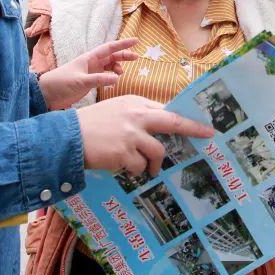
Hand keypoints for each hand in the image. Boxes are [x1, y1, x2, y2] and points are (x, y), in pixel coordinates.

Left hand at [38, 38, 138, 109]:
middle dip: (123, 56)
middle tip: (136, 58)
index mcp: (89, 58)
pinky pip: (104, 77)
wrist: (47, 94)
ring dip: (117, 68)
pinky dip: (111, 78)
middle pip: (111, 56)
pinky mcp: (88, 82)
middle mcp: (91, 63)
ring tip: (121, 73)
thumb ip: (99, 79)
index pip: (109, 48)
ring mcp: (90, 73)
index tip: (136, 41)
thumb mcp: (81, 81)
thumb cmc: (60, 83)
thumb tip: (117, 77)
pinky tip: (113, 81)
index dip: (123, 44)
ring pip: (109, 67)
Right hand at [77, 96, 213, 175]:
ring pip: (157, 151)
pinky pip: (139, 167)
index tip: (201, 124)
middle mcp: (136, 116)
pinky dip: (134, 170)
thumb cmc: (92, 125)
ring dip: (153, 164)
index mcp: (135, 103)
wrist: (67, 137)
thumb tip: (161, 129)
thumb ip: (138, 117)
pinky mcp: (124, 153)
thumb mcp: (116, 111)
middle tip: (208, 134)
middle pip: (172, 121)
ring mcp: (131, 134)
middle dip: (192, 128)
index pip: (166, 109)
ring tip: (146, 169)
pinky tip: (122, 166)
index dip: (185, 118)